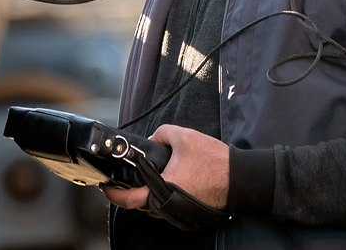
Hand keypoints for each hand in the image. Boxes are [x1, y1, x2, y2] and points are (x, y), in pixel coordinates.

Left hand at [101, 125, 228, 210]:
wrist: (240, 179)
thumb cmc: (215, 162)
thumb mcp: (184, 136)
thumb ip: (162, 134)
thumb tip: (154, 139)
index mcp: (163, 188)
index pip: (129, 199)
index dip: (113, 193)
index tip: (106, 186)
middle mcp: (167, 205)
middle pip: (139, 203)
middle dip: (129, 190)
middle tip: (122, 179)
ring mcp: (176, 211)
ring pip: (152, 205)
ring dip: (146, 192)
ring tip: (144, 176)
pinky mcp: (186, 211)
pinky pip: (166, 204)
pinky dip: (160, 194)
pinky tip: (165, 180)